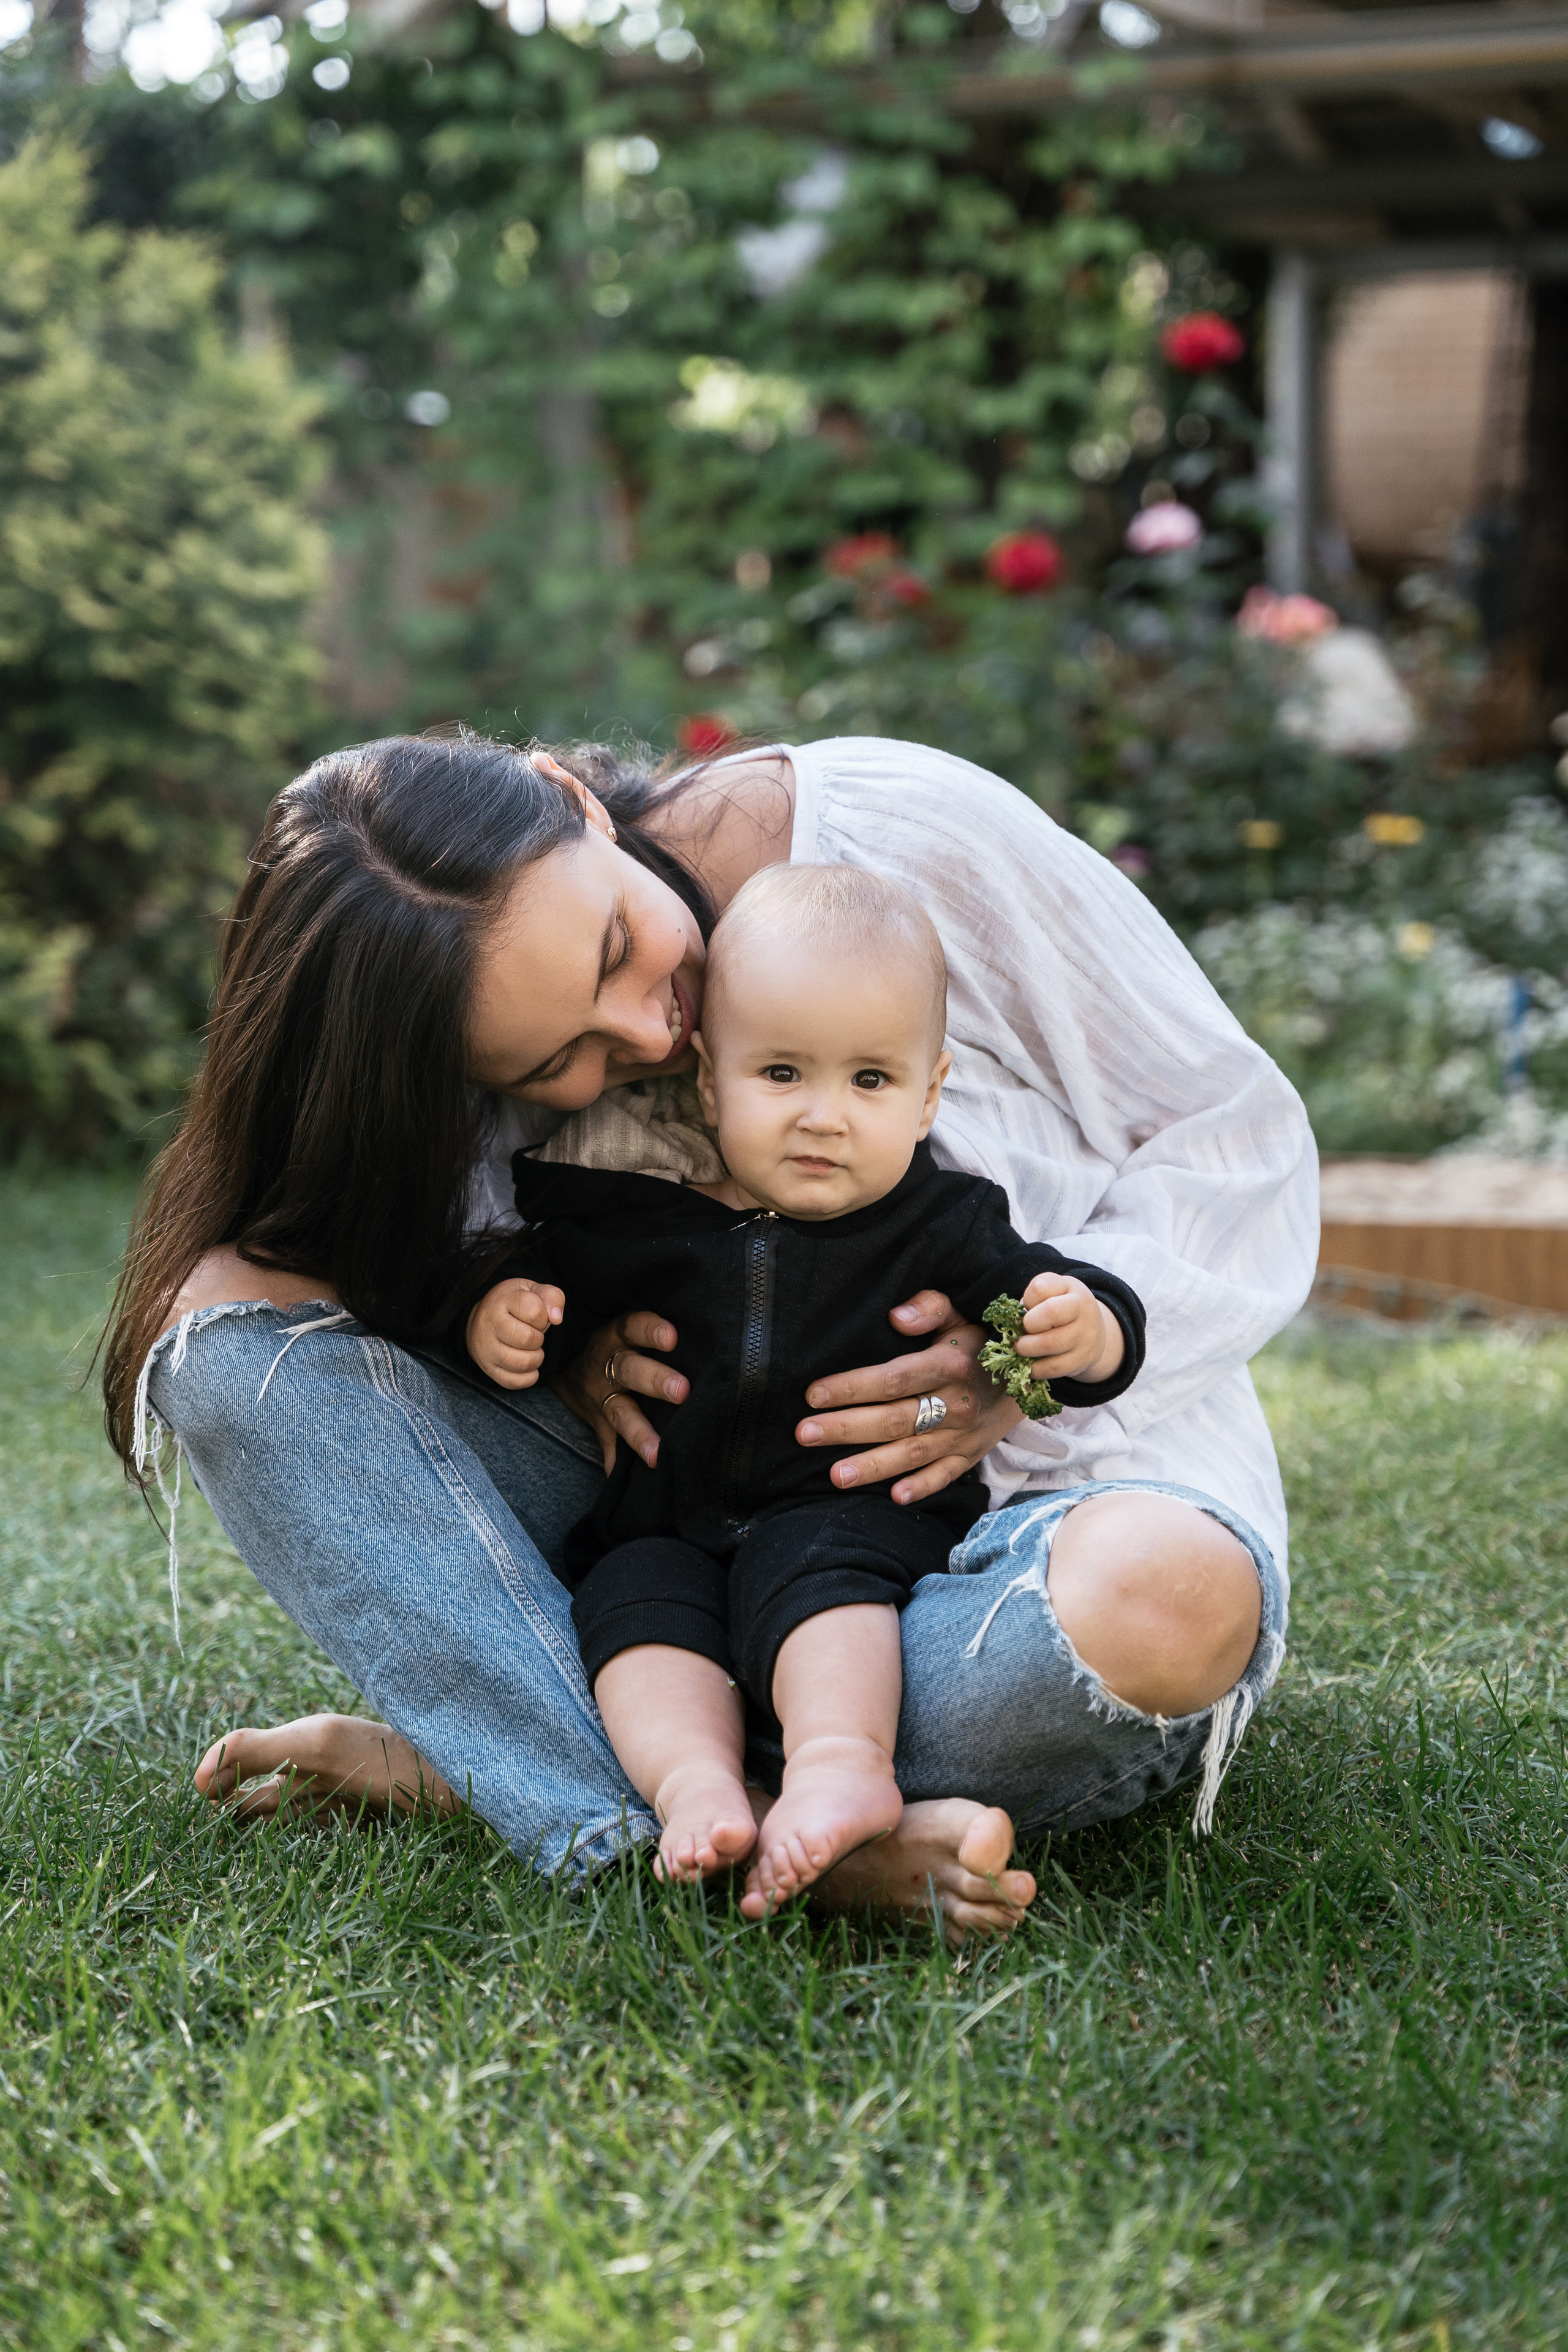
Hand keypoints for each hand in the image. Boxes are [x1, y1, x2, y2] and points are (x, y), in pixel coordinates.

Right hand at [466, 1278, 564, 1389]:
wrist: (483, 1318)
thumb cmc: (514, 1304)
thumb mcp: (533, 1291)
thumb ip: (552, 1297)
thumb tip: (556, 1319)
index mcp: (501, 1300)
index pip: (535, 1312)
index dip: (544, 1316)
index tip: (536, 1315)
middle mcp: (488, 1324)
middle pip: (529, 1339)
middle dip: (539, 1338)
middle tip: (533, 1333)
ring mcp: (485, 1349)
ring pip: (523, 1363)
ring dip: (536, 1358)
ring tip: (531, 1349)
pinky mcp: (487, 1368)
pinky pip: (515, 1382)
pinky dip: (529, 1376)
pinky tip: (527, 1363)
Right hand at [555, 1312, 688, 1474]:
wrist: (570, 1371)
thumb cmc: (619, 1346)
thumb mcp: (627, 1332)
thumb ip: (654, 1333)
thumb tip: (711, 1333)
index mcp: (617, 1337)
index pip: (633, 1327)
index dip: (651, 1331)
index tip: (673, 1338)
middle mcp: (607, 1365)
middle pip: (629, 1369)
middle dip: (654, 1380)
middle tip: (681, 1392)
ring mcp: (601, 1397)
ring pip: (620, 1412)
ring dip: (638, 1433)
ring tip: (655, 1454)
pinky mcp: (599, 1424)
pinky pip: (607, 1444)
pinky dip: (615, 1462)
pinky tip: (622, 1478)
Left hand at [793, 1291, 1022, 1505]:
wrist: (1031, 1372)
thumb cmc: (981, 1339)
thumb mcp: (961, 1311)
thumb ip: (930, 1306)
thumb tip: (897, 1317)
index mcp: (948, 1365)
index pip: (893, 1379)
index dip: (852, 1387)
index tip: (813, 1394)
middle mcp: (956, 1403)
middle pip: (894, 1420)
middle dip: (846, 1428)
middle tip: (804, 1433)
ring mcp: (964, 1434)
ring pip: (913, 1453)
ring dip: (873, 1466)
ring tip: (835, 1476)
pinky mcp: (971, 1454)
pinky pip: (946, 1475)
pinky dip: (923, 1487)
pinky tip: (894, 1496)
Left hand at [1014, 1272, 1122, 1384]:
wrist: (1093, 1332)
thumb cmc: (1062, 1309)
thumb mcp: (1053, 1293)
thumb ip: (1032, 1301)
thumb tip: (1013, 1324)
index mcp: (1071, 1288)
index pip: (1040, 1288)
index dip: (1026, 1300)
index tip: (1027, 1309)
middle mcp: (1083, 1310)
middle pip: (1050, 1312)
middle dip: (1027, 1324)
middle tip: (1020, 1332)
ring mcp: (1085, 1336)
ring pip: (1051, 1343)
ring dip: (1027, 1348)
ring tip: (1021, 1348)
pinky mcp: (1082, 1360)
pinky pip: (1054, 1367)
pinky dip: (1035, 1369)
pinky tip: (1029, 1366)